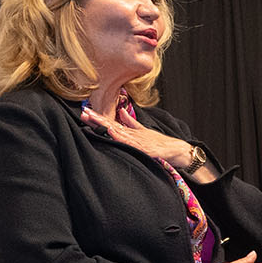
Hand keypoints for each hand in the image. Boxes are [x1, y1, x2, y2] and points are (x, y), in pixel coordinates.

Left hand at [81, 104, 215, 180]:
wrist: (178, 151)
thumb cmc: (161, 143)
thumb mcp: (144, 131)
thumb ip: (131, 123)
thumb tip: (121, 112)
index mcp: (130, 131)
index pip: (111, 123)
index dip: (98, 118)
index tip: (86, 112)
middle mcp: (132, 134)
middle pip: (110, 124)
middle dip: (97, 119)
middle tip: (83, 112)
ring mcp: (137, 140)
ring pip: (117, 131)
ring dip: (103, 124)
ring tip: (91, 118)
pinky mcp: (144, 148)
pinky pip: (128, 142)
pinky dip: (119, 136)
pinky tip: (110, 131)